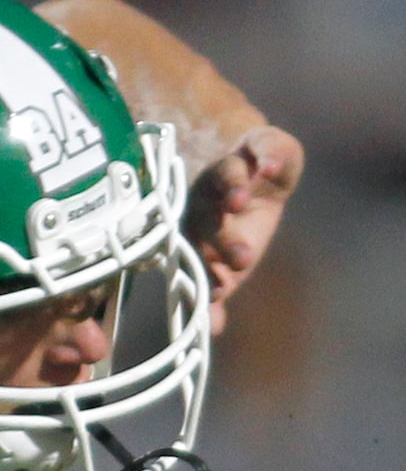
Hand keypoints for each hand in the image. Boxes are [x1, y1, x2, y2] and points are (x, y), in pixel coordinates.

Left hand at [183, 125, 302, 335]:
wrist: (225, 153)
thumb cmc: (223, 216)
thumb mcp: (224, 251)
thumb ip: (220, 286)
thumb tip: (214, 328)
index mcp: (199, 230)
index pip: (198, 253)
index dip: (207, 273)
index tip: (216, 292)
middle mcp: (207, 199)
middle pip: (208, 216)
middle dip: (221, 237)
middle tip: (240, 257)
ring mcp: (228, 168)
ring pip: (226, 177)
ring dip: (231, 189)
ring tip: (240, 201)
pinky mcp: (255, 142)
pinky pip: (266, 143)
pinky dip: (272, 154)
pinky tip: (272, 165)